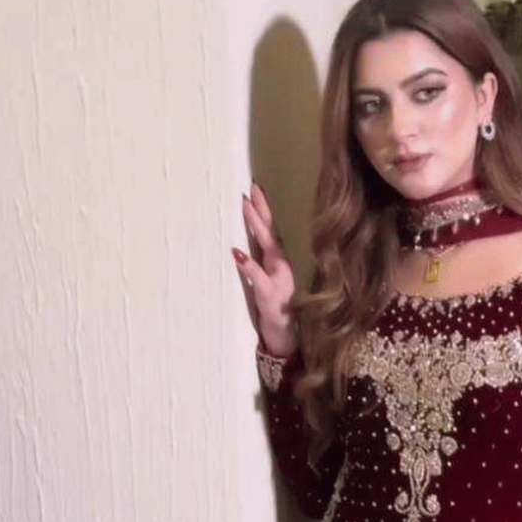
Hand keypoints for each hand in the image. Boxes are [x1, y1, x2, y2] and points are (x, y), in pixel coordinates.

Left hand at [232, 182, 297, 357]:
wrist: (284, 334)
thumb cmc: (273, 305)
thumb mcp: (263, 280)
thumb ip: (255, 263)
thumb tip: (239, 245)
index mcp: (278, 260)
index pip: (272, 230)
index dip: (264, 209)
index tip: (255, 187)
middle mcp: (282, 265)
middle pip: (271, 232)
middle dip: (262, 209)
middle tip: (253, 188)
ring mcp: (278, 279)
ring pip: (268, 248)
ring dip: (257, 227)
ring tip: (246, 207)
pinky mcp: (270, 295)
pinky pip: (258, 278)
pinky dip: (248, 265)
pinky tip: (237, 253)